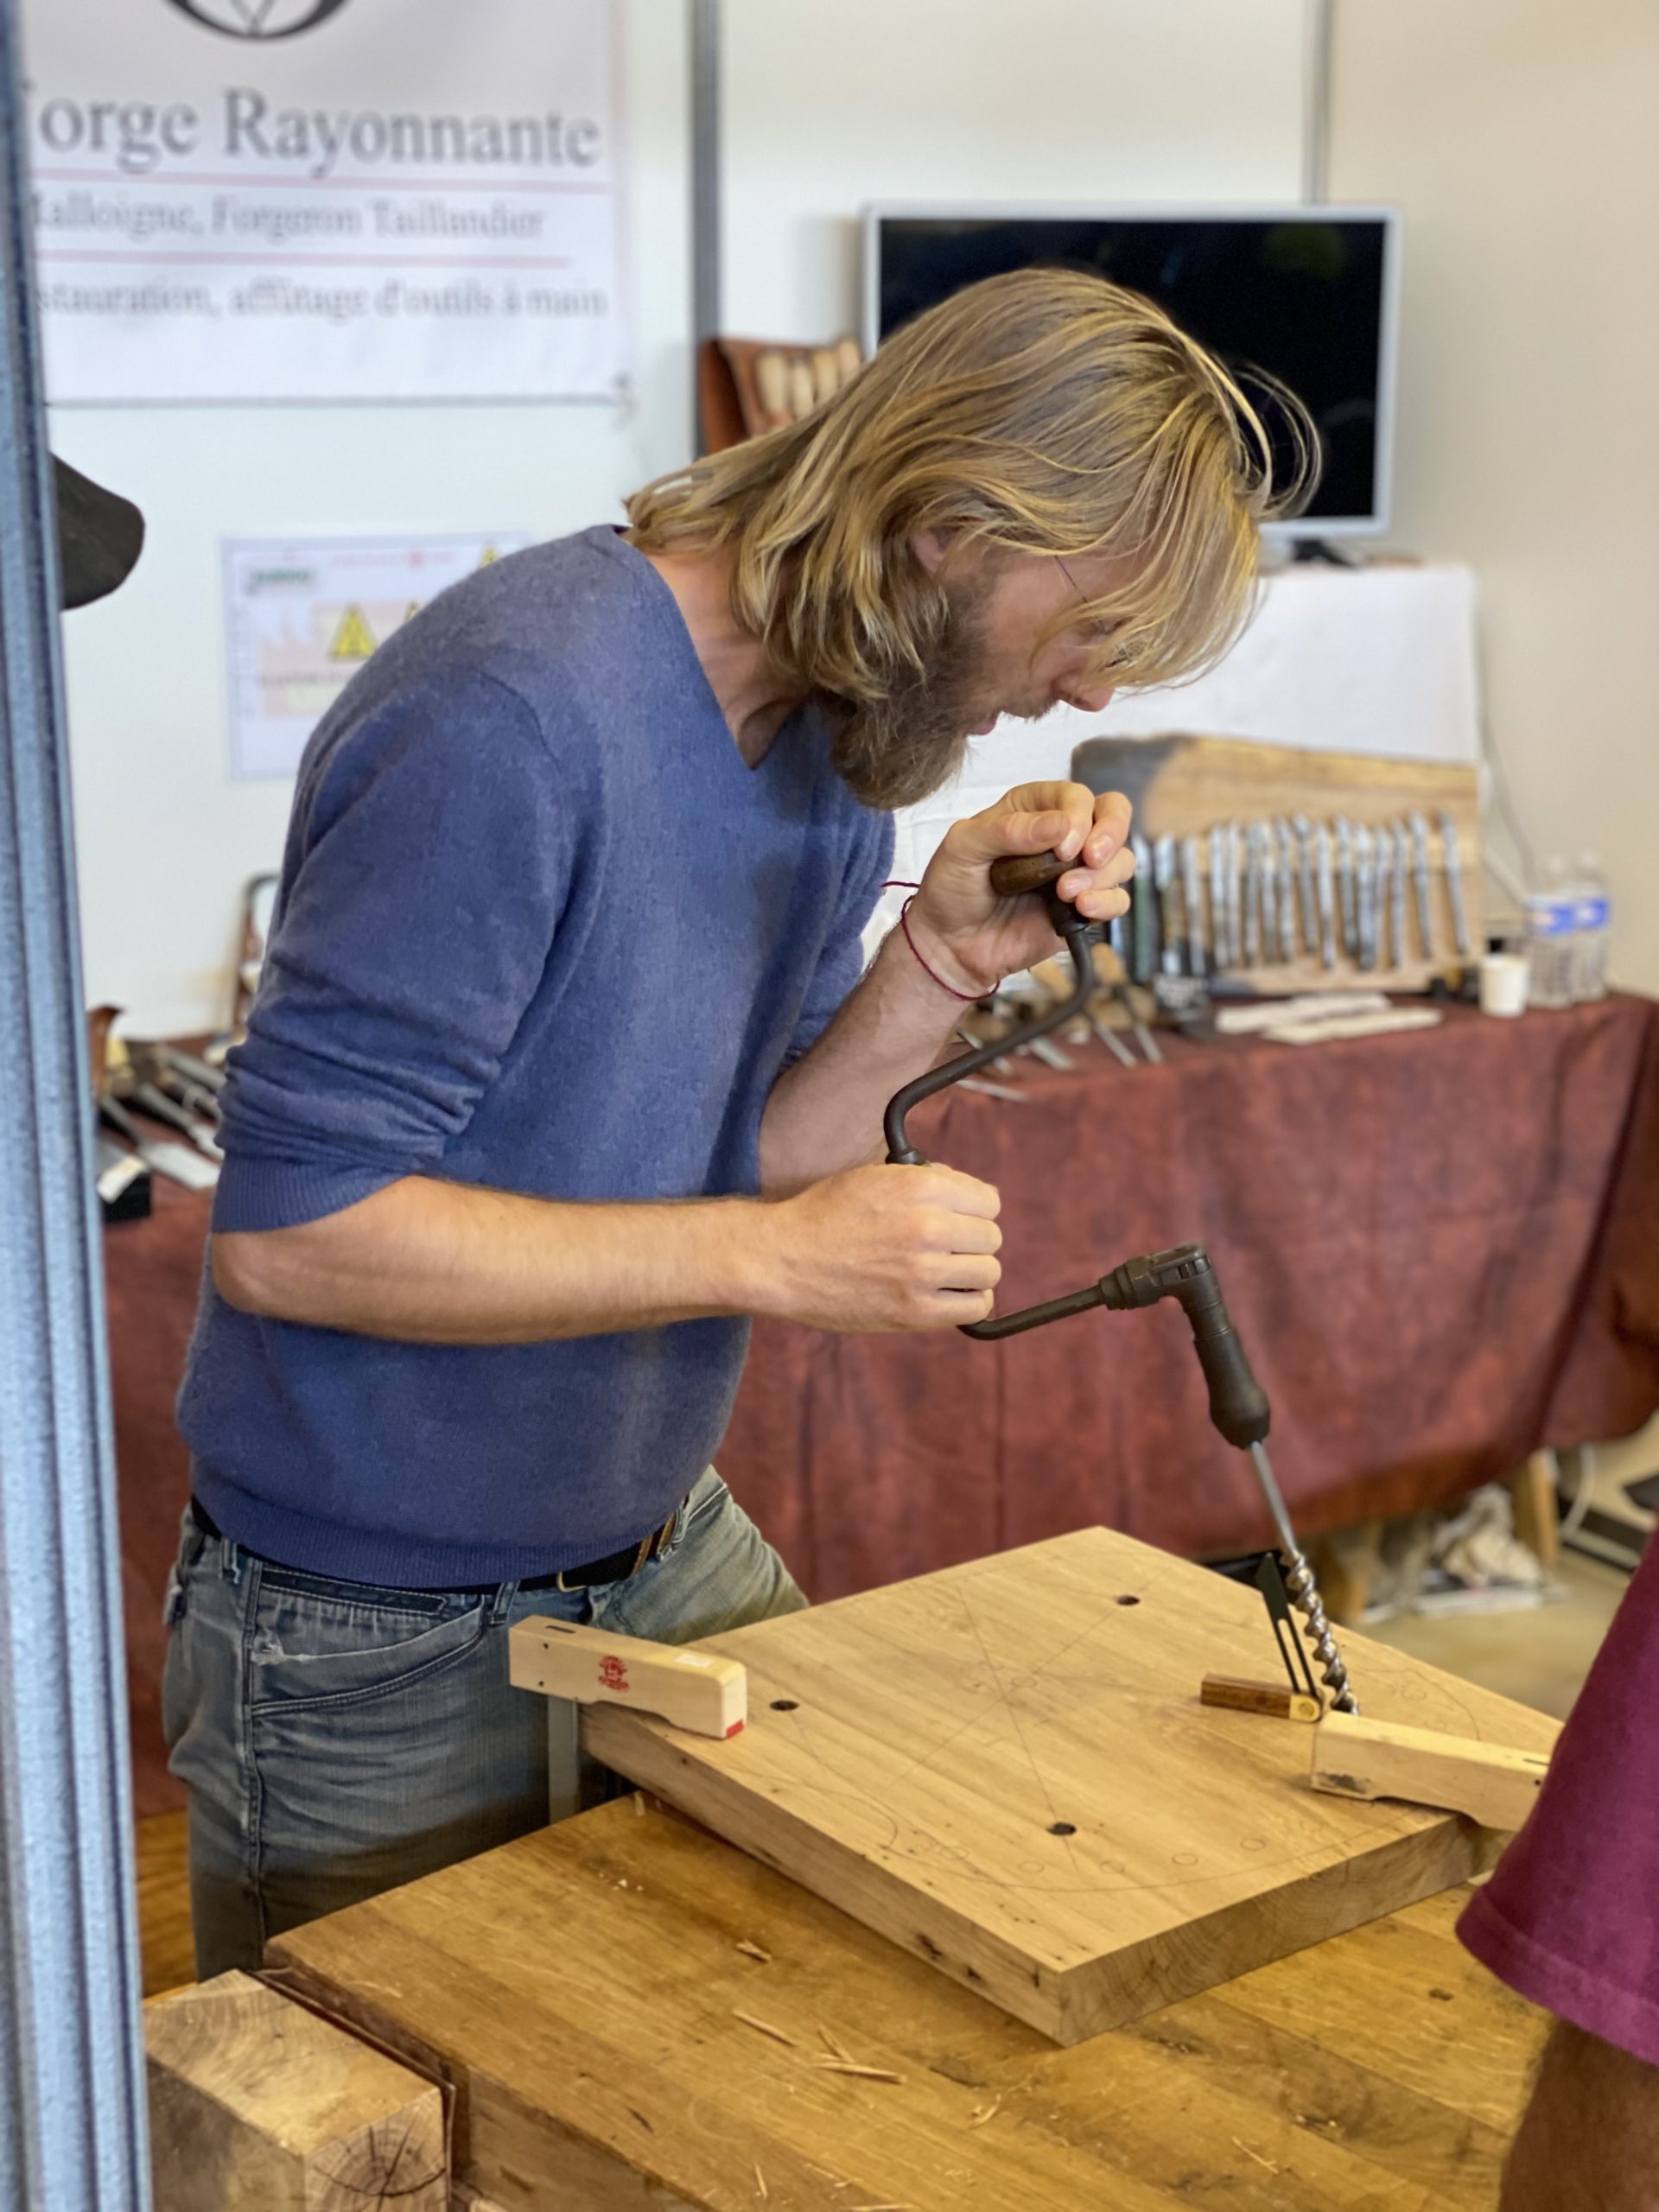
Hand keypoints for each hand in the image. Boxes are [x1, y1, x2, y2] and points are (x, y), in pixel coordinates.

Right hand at [753, 1162, 1000, 1331]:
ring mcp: (924, 1273)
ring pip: (988, 1272)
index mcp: (921, 1188)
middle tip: (945, 1246)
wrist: (783, 1260)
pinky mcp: (916, 1312)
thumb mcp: (874, 1177)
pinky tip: (947, 1294)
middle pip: (991, 1237)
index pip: (989, 1200)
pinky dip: (968, 1302)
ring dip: (971, 1272)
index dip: (974, 1208)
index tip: (958, 1217)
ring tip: (945, 1271)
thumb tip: (967, 1193)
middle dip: (971, 1240)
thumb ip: (924, 1181)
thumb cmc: (824, 1215)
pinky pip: (975, 1308)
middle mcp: (929, 1227)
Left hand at [905, 782, 1134, 994]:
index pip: (1077, 795)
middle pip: (1113, 814)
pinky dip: (1108, 902)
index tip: (1061, 848)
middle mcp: (1061, 835)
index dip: (1078, 817)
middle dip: (1110, 833)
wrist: (950, 946)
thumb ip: (1008, 831)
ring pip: (1120, 859)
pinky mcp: (1082, 908)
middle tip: (1091, 857)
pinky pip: (1118, 899)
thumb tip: (1062, 825)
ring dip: (1103, 874)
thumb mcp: (963, 848)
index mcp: (1033, 808)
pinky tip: (1082, 907)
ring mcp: (1075, 872)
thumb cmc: (951, 889)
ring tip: (1067, 894)